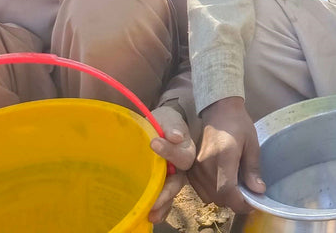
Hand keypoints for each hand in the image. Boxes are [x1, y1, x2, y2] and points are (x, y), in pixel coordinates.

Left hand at [147, 105, 195, 223]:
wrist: (159, 126)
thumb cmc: (164, 122)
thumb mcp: (168, 119)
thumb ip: (171, 126)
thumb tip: (176, 136)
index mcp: (186, 149)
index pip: (183, 156)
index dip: (170, 152)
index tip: (154, 143)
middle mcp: (181, 167)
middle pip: (178, 182)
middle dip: (167, 193)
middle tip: (154, 201)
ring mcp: (172, 177)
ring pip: (171, 193)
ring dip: (162, 205)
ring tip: (151, 214)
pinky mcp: (161, 184)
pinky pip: (163, 199)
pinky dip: (159, 208)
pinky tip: (149, 216)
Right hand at [190, 96, 264, 213]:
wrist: (218, 111)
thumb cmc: (238, 124)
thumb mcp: (252, 143)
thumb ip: (253, 169)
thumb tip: (258, 191)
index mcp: (223, 156)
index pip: (227, 190)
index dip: (240, 203)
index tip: (252, 203)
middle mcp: (205, 165)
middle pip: (219, 197)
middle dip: (235, 200)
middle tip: (247, 191)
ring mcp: (195, 169)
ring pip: (210, 197)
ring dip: (224, 197)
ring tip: (236, 184)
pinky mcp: (190, 170)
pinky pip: (202, 191)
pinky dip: (214, 192)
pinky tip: (223, 180)